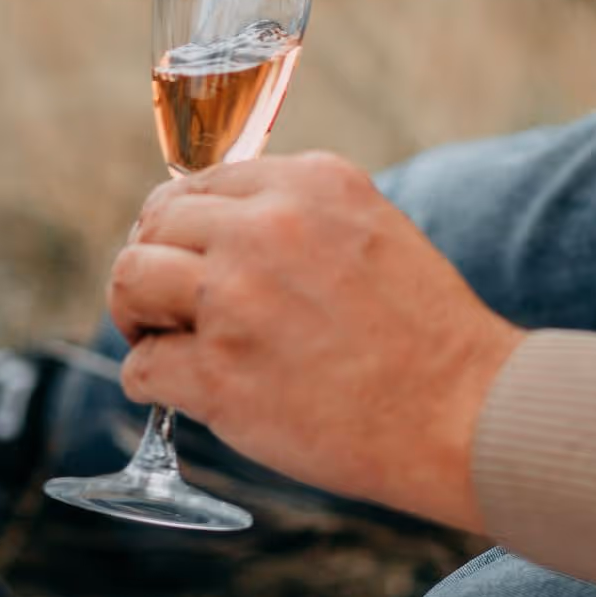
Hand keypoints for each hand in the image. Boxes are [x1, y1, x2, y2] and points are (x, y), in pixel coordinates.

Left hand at [111, 153, 524, 531]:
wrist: (466, 414)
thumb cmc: (425, 334)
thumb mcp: (370, 229)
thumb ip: (298, 214)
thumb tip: (221, 226)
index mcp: (309, 183)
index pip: (198, 182)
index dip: (179, 225)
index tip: (183, 257)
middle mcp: (266, 227)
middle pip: (154, 223)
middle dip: (151, 263)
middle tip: (164, 304)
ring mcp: (236, 299)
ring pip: (129, 279)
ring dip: (136, 314)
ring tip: (161, 341)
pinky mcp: (220, 374)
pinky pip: (143, 368)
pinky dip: (152, 382)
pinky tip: (185, 392)